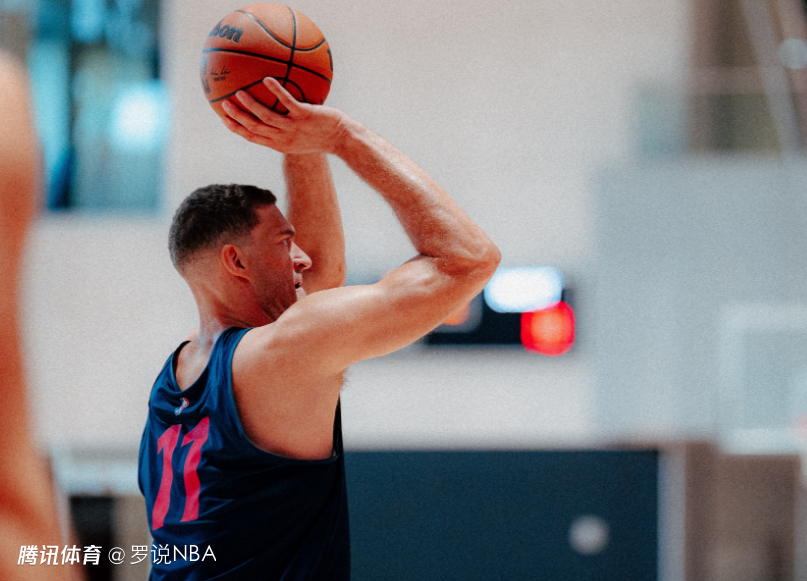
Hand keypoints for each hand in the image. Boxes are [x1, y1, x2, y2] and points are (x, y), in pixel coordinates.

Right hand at [221, 77, 345, 153]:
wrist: (342, 139)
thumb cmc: (322, 136)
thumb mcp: (301, 136)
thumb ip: (286, 126)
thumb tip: (275, 110)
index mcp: (280, 144)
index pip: (253, 137)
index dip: (237, 129)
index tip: (224, 119)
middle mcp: (284, 138)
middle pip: (254, 128)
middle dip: (237, 118)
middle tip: (223, 104)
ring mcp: (294, 127)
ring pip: (266, 117)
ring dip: (250, 105)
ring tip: (239, 92)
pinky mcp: (305, 116)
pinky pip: (287, 102)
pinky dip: (276, 92)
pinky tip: (267, 79)